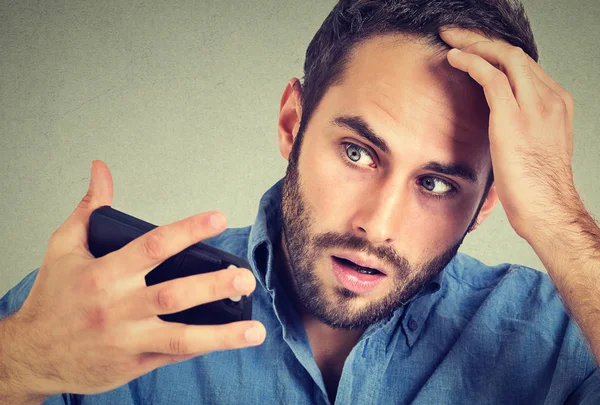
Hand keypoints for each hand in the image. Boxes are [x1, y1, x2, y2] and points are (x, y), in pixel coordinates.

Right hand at [5, 160, 264, 397]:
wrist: (32, 354)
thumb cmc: (52, 298)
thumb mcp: (63, 247)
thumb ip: (88, 208)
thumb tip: (101, 169)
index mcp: (105, 273)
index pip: (154, 246)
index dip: (188, 230)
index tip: (218, 218)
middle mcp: (118, 307)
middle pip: (174, 294)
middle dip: (214, 285)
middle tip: (246, 278)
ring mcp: (128, 339)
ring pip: (181, 337)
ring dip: (222, 334)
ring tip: (254, 329)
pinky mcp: (133, 364)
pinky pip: (173, 355)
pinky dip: (203, 347)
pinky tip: (229, 340)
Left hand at [439, 27, 577, 240]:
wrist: (547, 208)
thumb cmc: (535, 186)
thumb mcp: (530, 146)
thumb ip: (517, 125)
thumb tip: (492, 121)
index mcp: (555, 103)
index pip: (524, 65)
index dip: (495, 52)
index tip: (473, 47)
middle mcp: (549, 98)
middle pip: (514, 53)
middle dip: (481, 39)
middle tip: (455, 34)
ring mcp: (534, 106)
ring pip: (504, 57)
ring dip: (473, 44)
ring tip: (450, 39)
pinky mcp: (513, 117)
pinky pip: (490, 76)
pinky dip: (470, 62)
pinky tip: (454, 58)